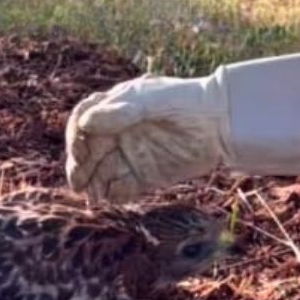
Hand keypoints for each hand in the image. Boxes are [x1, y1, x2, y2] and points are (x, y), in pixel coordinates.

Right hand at [64, 75, 230, 201]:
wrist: (223, 123)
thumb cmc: (187, 102)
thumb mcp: (152, 100)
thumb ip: (120, 110)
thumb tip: (85, 124)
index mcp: (114, 109)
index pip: (82, 123)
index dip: (76, 137)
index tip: (81, 149)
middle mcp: (117, 134)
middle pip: (87, 152)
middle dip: (78, 167)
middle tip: (78, 181)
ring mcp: (129, 155)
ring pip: (100, 173)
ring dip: (92, 185)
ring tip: (91, 197)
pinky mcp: (143, 177)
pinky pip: (121, 189)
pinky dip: (113, 195)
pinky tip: (111, 198)